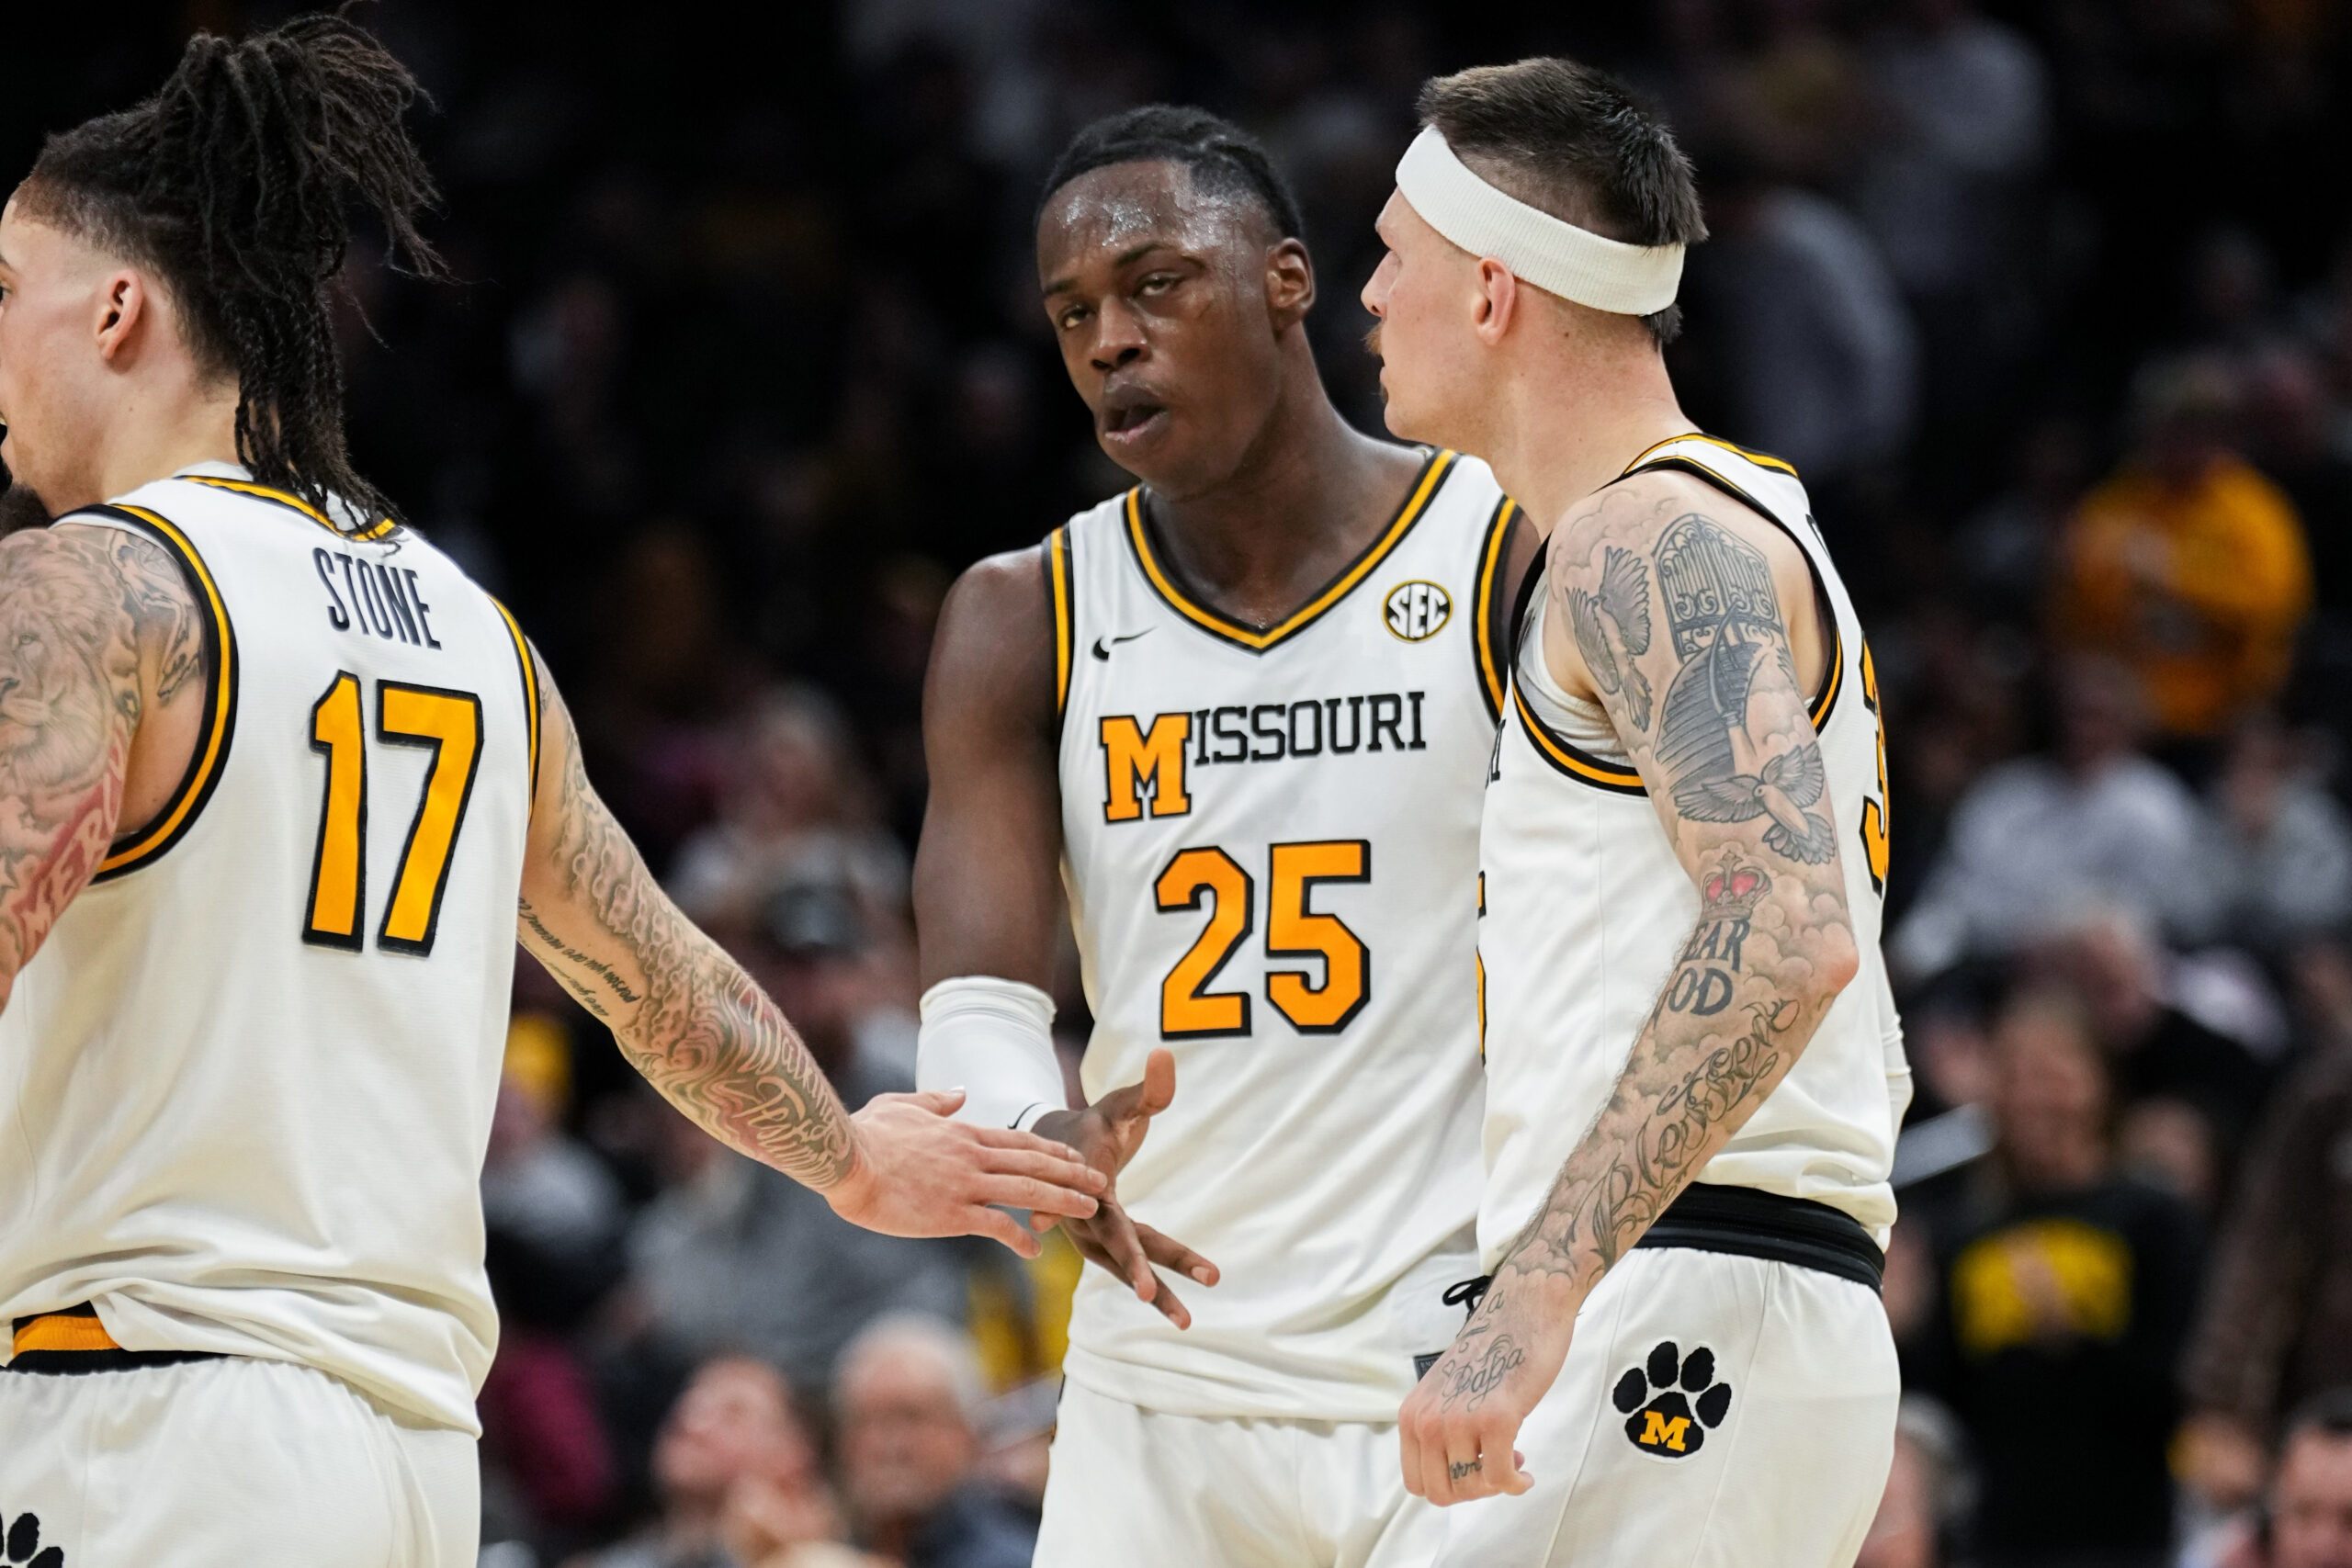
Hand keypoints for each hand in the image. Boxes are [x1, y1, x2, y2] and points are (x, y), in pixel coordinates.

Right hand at [824, 1088, 1104, 1256]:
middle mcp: (973, 1156)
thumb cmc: (865, 1133)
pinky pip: (997, 1226)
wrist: (845, 1160)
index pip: (1020, 1140)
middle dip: (1073, 1173)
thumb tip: (960, 1095)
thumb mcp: (901, 1105)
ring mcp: (966, 1185)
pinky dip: (1020, 1238)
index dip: (1051, 1150)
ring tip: (1092, 1209)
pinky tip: (1035, 1251)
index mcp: (963, 1132)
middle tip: (1101, 1182)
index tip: (1074, 1157)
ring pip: (1029, 1191)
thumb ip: (935, 1100)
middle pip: (1035, 1162)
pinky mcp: (952, 1213)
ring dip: (1064, 1200)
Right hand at [1032, 1048, 1219, 1326]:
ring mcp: (1093, 1236)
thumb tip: (1166, 1055)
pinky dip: (1155, 1286)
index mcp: (1090, 1189)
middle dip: (1145, 1277)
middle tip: (1165, 1307)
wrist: (1060, 1148)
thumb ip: (1149, 1088)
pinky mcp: (1105, 1243)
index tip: (1144, 1286)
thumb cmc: (1095, 1122)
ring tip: (1189, 1323)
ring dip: (1157, 1294)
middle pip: (1122, 1250)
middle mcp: (1087, 1219)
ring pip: (1127, 1267)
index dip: (1128, 1252)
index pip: (1112, 1222)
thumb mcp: (1121, 1103)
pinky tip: (1181, 1312)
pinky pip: (1132, 1265)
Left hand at [1397, 1274, 1569, 1505]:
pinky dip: (1516, 1483)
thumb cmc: (1491, 1352)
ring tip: (1514, 1457)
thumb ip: (1440, 1430)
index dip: (1448, 1485)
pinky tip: (1525, 1473)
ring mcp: (1460, 1420)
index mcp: (1412, 1414)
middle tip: (1495, 1468)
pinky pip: (1500, 1478)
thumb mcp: (1445, 1394)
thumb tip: (1457, 1475)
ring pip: (1471, 1488)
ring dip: (1496, 1484)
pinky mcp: (1496, 1419)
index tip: (1473, 1469)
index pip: (1416, 1482)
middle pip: (1441, 1492)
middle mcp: (1427, 1419)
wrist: (1521, 1311)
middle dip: (1472, 1490)